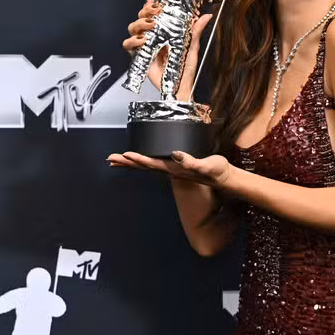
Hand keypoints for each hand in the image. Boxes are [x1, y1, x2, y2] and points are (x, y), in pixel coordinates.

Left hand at [107, 150, 234, 188]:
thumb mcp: (206, 165)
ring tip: (117, 161)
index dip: (138, 159)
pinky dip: (143, 161)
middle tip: (110, 159)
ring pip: (146, 166)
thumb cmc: (216, 172)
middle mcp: (170, 170)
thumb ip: (192, 161)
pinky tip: (139, 160)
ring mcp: (172, 169)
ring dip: (131, 163)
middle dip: (126, 162)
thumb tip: (175, 155)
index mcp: (174, 169)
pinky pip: (155, 163)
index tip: (124, 155)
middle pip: (144, 166)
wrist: (223, 179)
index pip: (151, 164)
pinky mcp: (176, 166)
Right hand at [122, 0, 212, 94]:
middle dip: (145, 11)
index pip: (153, 14)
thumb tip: (205, 17)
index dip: (152, 6)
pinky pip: (127, 45)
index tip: (156, 2)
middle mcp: (153, 37)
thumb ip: (196, 31)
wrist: (179, 86)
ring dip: (139, 23)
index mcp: (164, 32)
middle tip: (154, 11)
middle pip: (141, 17)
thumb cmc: (185, 69)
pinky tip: (142, 41)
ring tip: (150, 25)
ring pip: (132, 28)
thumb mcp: (192, 47)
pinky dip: (132, 41)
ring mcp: (145, 45)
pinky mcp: (139, 56)